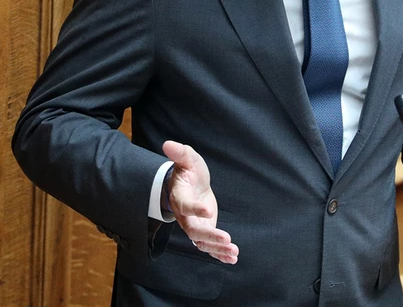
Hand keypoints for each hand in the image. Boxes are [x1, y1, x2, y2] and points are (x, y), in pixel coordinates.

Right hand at [162, 141, 238, 263]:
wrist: (188, 185)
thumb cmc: (187, 171)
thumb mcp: (187, 159)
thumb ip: (180, 153)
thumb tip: (168, 144)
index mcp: (180, 198)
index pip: (186, 206)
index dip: (195, 209)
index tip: (208, 210)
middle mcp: (185, 217)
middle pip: (195, 231)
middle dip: (211, 237)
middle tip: (227, 239)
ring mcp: (194, 226)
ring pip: (203, 243)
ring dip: (218, 249)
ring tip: (234, 251)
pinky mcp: (204, 231)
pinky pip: (209, 247)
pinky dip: (220, 254)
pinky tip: (233, 258)